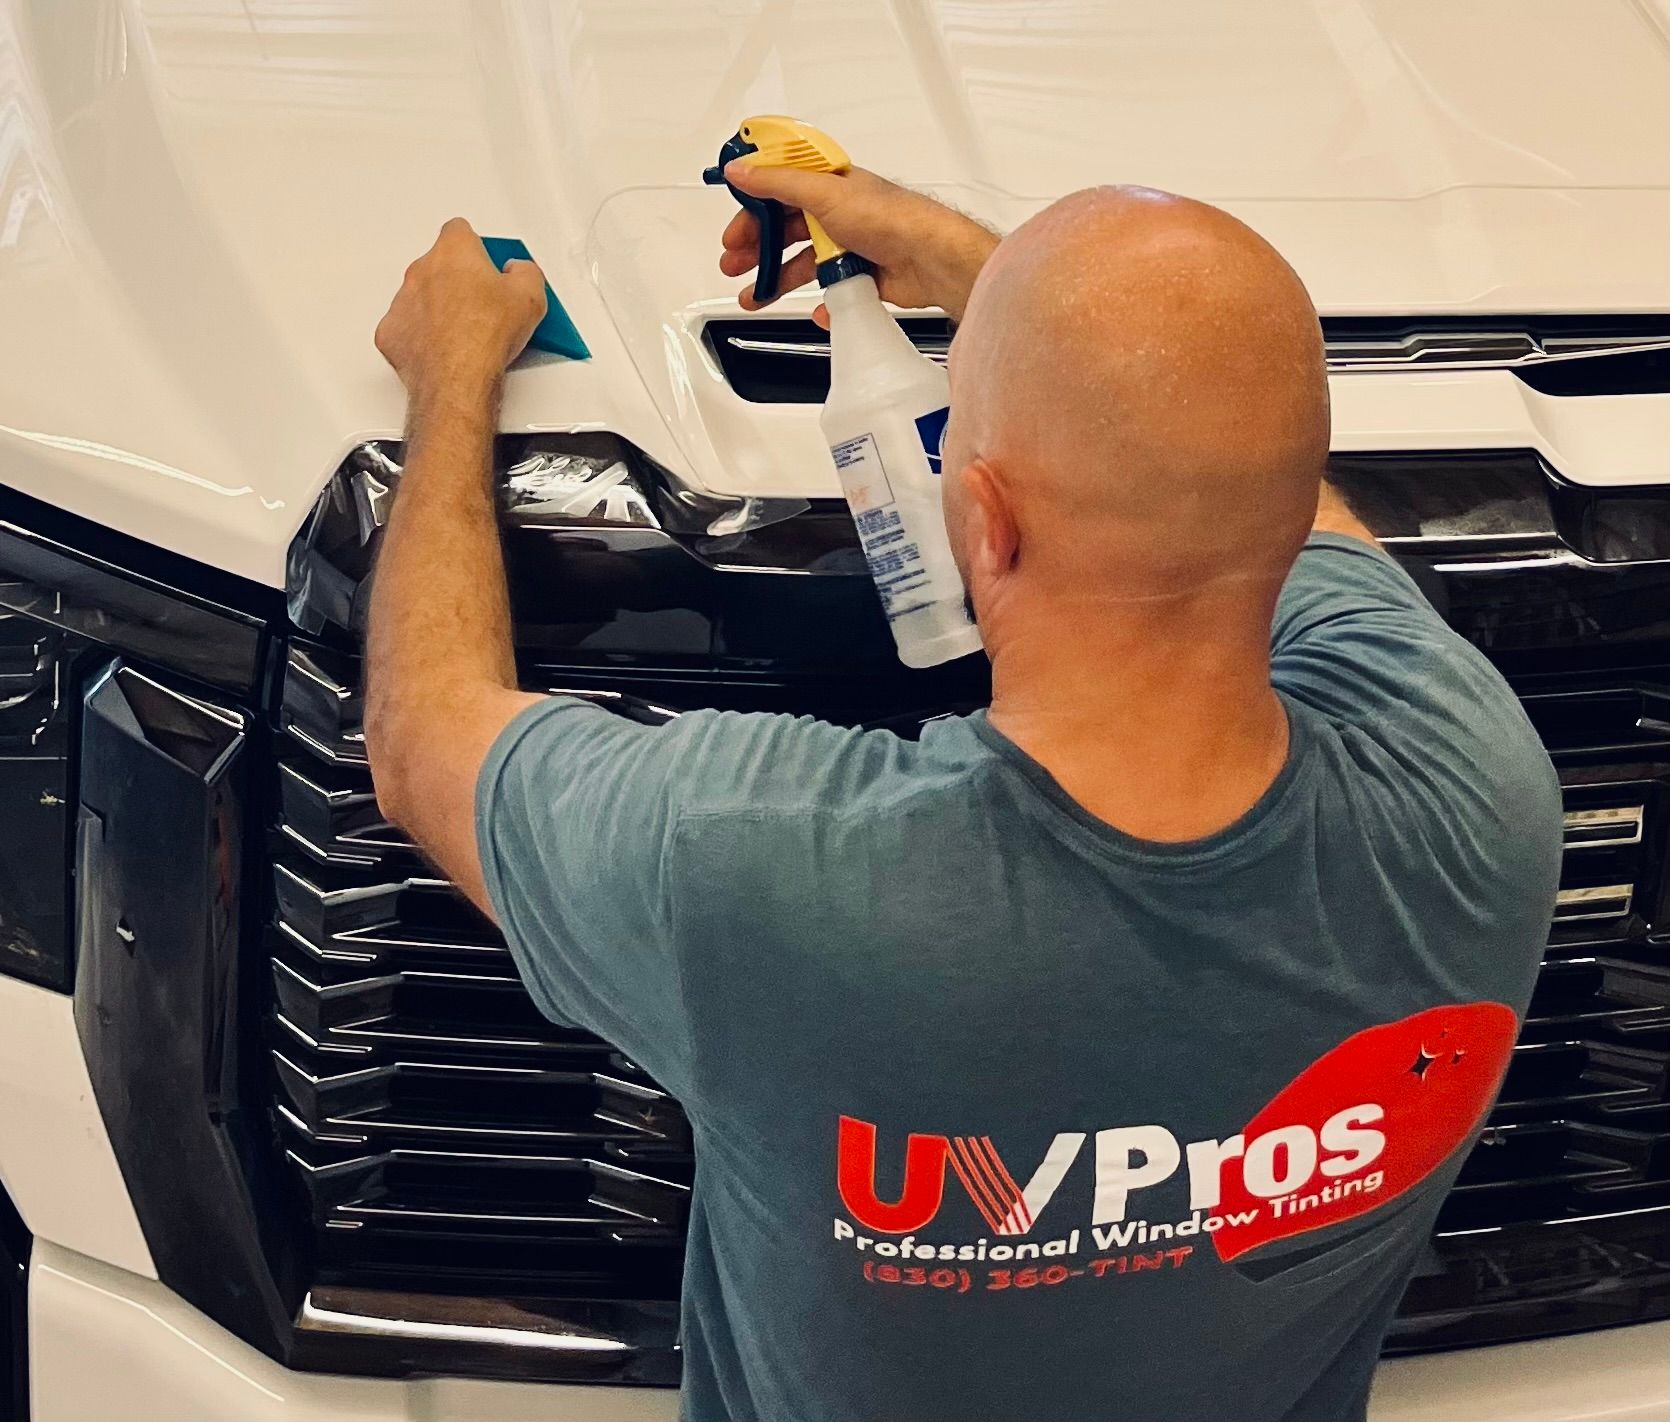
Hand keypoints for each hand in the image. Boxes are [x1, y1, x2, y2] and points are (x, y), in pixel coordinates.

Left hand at [376, 218, 546, 401]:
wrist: (458, 378)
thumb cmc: (486, 336)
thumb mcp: (531, 296)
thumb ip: (525, 271)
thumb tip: (520, 272)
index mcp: (454, 251)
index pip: (461, 231)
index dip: (479, 247)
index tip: (491, 264)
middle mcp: (421, 270)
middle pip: (441, 264)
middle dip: (460, 279)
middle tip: (485, 303)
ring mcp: (402, 301)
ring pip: (421, 296)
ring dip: (440, 307)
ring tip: (468, 333)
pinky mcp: (392, 333)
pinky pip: (407, 327)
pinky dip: (423, 336)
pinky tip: (445, 349)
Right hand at [718, 163, 998, 328]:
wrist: (929, 259)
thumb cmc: (889, 218)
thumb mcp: (823, 193)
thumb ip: (777, 182)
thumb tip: (741, 169)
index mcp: (828, 184)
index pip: (779, 188)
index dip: (752, 206)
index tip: (732, 225)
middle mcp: (838, 212)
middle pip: (785, 230)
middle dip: (756, 248)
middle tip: (734, 264)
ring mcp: (850, 245)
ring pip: (804, 263)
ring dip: (776, 279)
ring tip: (754, 295)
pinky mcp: (863, 275)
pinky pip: (833, 290)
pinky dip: (820, 302)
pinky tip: (814, 309)